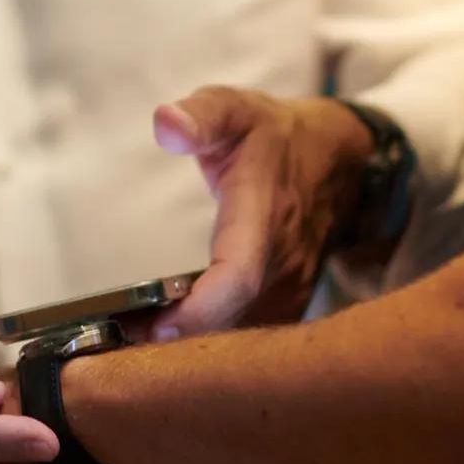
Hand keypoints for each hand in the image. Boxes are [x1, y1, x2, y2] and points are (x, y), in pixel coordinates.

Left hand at [149, 86, 374, 338]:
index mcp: (262, 213)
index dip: (200, 307)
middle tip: (121, 349)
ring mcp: (290, 291)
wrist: (343, 162)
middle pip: (233, 323)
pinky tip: (168, 353)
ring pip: (244, 342)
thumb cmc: (274, 136)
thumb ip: (201, 114)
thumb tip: (165, 124)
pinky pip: (253, 343)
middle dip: (180, 344)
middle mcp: (281, 263)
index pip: (239, 273)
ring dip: (193, 355)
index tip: (156, 325)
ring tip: (134, 354)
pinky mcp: (288, 307)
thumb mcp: (236, 109)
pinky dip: (213, 354)